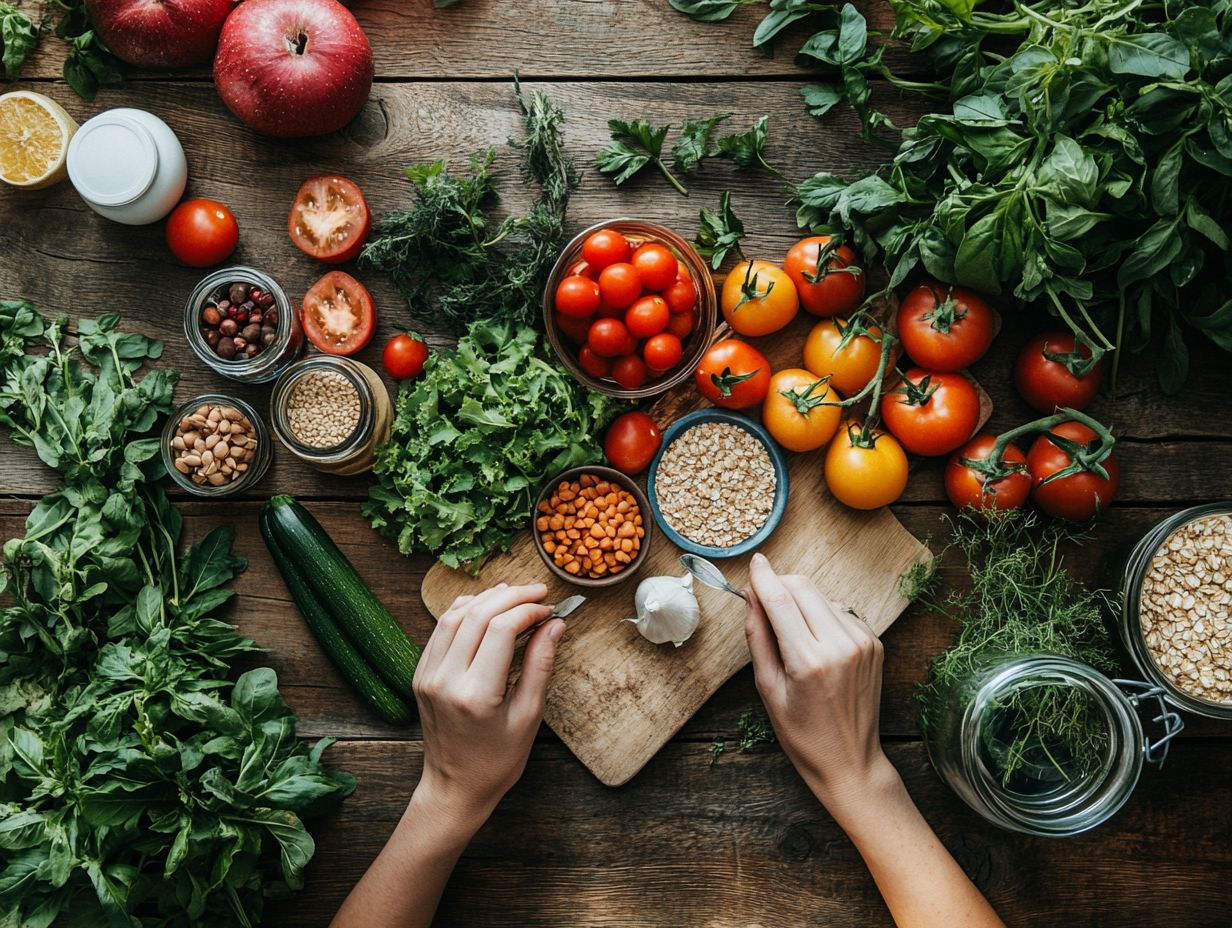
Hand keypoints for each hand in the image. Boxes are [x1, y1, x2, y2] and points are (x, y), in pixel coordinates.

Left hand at [411, 583, 564, 829]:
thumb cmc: (497, 760)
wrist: (455, 787)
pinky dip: (464, 611)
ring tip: (514, 594)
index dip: (529, 610)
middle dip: (511, 596)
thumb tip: (555, 625)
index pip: (502, 629)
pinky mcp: (421, 674)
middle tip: (538, 592)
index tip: (550, 609)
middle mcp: (445, 679)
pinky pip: (441, 629)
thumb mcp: (529, 716)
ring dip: (486, 598)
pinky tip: (486, 607)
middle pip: (477, 615)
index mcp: (475, 694)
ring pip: (454, 615)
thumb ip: (540, 665)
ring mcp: (428, 675)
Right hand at [744, 553, 896, 814]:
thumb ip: (759, 637)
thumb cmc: (802, 734)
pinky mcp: (874, 643)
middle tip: (763, 599)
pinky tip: (815, 642)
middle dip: (780, 584)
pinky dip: (822, 616)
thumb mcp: (768, 689)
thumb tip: (752, 597)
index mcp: (809, 661)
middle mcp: (841, 646)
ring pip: (822, 597)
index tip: (754, 562)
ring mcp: (863, 643)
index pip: (781, 600)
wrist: (850, 761)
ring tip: (791, 633)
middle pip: (804, 588)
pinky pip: (840, 612)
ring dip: (801, 601)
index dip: (764, 578)